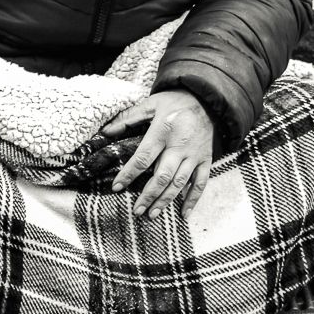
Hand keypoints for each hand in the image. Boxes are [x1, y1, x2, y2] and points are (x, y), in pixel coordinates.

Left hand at [101, 89, 212, 218]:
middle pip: (162, 176)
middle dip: (148, 195)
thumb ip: (129, 118)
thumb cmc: (175, 102)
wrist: (207, 100)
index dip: (129, 174)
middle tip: (137, 210)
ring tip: (152, 214)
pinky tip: (183, 214)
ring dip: (166, 200)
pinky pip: (201, 182)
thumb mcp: (151, 104)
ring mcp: (194, 154)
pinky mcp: (206, 159)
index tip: (116, 187)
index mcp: (163, 131)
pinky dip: (193, 199)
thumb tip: (106, 132)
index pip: (143, 158)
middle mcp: (179, 145)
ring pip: (180, 182)